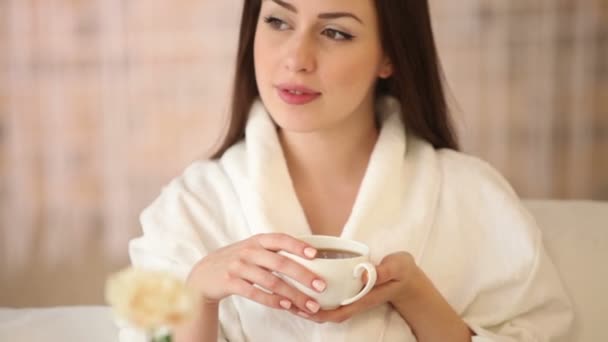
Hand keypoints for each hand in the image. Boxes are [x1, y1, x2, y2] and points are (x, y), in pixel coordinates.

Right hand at [186, 233, 325, 314]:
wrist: (204, 273)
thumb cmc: (238, 260)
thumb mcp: (253, 248)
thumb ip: (275, 250)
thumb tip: (310, 257)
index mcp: (258, 240)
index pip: (281, 239)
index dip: (298, 246)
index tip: (315, 254)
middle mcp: (249, 251)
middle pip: (280, 263)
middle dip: (303, 275)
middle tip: (321, 286)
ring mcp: (239, 266)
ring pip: (271, 281)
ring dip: (293, 294)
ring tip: (309, 304)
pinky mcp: (230, 283)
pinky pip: (255, 293)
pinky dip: (272, 300)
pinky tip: (286, 305)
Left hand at [292, 252, 417, 322]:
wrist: (409, 279)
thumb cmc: (402, 272)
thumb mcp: (397, 267)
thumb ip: (382, 272)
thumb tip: (362, 275)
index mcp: (364, 298)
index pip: (338, 312)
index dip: (318, 313)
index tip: (301, 307)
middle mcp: (355, 302)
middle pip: (326, 314)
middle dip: (305, 311)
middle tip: (285, 301)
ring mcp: (351, 299)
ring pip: (325, 309)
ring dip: (306, 305)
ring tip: (286, 296)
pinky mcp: (349, 293)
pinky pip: (329, 299)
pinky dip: (314, 297)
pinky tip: (301, 287)